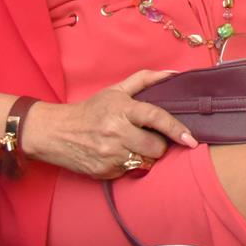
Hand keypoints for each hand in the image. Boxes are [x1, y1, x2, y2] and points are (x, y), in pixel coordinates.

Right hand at [22, 69, 199, 178]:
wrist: (55, 132)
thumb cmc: (90, 110)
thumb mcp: (115, 91)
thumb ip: (145, 80)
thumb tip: (173, 73)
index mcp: (122, 110)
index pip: (156, 118)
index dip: (176, 129)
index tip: (191, 139)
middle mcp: (116, 133)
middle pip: (156, 147)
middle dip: (158, 144)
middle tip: (148, 137)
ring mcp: (110, 155)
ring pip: (145, 161)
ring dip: (145, 155)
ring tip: (131, 145)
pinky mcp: (104, 172)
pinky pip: (129, 172)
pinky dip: (129, 164)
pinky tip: (118, 154)